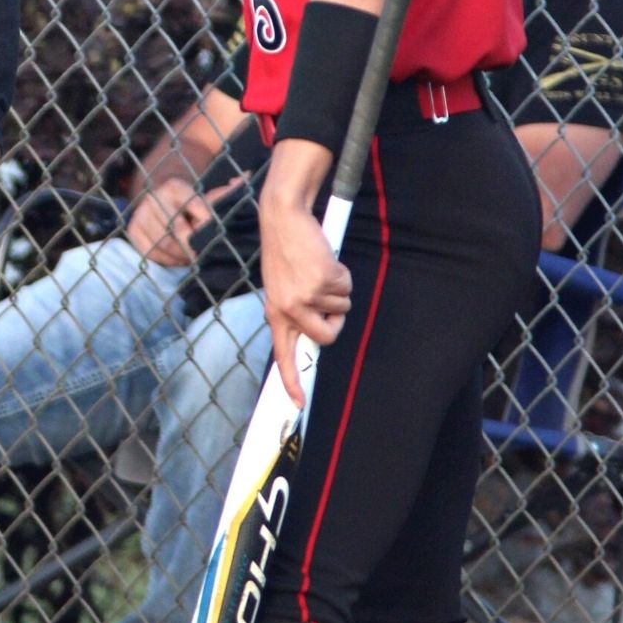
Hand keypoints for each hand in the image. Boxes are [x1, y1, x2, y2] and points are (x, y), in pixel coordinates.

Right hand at [127, 174, 243, 267]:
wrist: (159, 197)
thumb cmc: (190, 203)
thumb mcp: (207, 197)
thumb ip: (226, 194)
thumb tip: (247, 178)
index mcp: (176, 187)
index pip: (197, 211)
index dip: (208, 226)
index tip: (214, 235)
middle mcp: (154, 197)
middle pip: (178, 232)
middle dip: (193, 247)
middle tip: (202, 254)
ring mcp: (140, 213)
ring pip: (164, 245)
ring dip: (180, 256)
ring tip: (191, 257)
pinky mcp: (132, 229)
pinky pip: (150, 252)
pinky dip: (166, 260)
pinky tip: (176, 258)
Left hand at [258, 193, 351, 406]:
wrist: (283, 220)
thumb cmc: (285, 252)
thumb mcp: (280, 287)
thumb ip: (293, 311)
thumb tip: (315, 334)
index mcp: (276, 313)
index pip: (283, 355)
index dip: (292, 381)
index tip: (298, 403)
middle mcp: (289, 310)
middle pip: (327, 337)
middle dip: (337, 321)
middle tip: (330, 300)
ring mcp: (306, 297)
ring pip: (342, 308)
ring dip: (337, 289)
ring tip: (318, 269)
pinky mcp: (322, 281)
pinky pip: (346, 287)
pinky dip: (342, 273)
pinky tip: (324, 259)